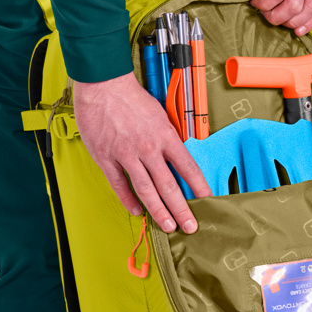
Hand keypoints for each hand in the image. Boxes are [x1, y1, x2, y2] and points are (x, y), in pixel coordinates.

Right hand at [73, 72, 212, 232]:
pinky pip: (119, 184)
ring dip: (159, 211)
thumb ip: (168, 137)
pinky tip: (137, 210)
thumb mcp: (160, 114)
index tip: (207, 200)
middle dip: (182, 209)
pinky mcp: (106, 158)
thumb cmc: (131, 96)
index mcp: (165, 136)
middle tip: (190, 226)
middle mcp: (148, 148)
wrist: (103, 85)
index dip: (199, 186)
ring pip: (146, 190)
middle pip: (169, 186)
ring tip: (168, 226)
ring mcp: (127, 155)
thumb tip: (177, 156)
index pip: (188, 167)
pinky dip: (128, 200)